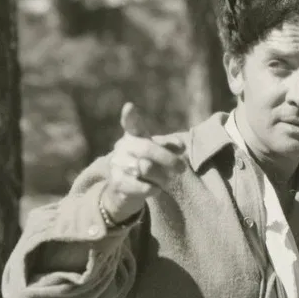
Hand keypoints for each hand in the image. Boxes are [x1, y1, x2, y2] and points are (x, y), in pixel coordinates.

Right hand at [99, 102, 187, 223]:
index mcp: (133, 135)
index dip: (129, 115)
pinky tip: (152, 189)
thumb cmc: (144, 165)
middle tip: (182, 168)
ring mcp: (116, 164)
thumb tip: (180, 145)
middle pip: (147, 148)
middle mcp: (122, 147)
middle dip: (167, 158)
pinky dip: (154, 189)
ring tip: (163, 180)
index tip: (129, 107)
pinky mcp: (117, 183)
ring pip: (146, 168)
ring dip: (161, 177)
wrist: (122, 190)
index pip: (131, 123)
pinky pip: (145, 187)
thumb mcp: (156, 153)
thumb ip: (167, 146)